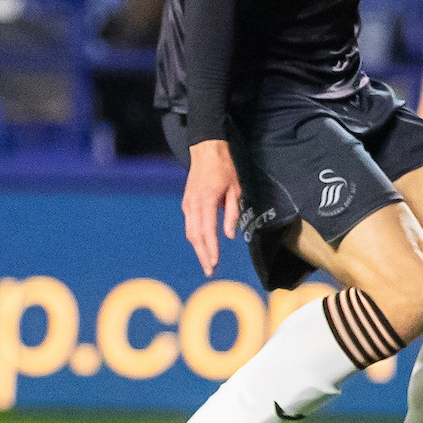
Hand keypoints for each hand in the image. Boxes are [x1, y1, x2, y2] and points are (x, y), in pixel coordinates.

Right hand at [181, 139, 241, 276]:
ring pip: (190, 232)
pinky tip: (202, 247)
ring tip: (207, 263)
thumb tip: (229, 235)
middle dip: (203, 255)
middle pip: (196, 236)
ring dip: (198, 249)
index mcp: (205, 201)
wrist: (206, 151)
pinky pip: (190, 225)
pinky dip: (195, 238)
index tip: (214, 263)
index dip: (211, 249)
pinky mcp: (187, 203)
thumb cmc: (224, 169)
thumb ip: (231, 213)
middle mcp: (192, 205)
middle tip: (209, 271)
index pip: (208, 232)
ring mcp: (187, 204)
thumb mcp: (235, 189)